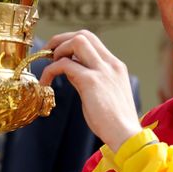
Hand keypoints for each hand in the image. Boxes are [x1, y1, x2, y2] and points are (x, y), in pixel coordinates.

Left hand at [40, 30, 142, 150]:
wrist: (126, 136)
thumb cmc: (114, 123)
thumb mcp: (104, 94)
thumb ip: (89, 79)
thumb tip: (70, 72)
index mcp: (116, 66)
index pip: (92, 41)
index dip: (71, 42)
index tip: (58, 53)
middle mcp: (110, 64)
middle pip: (84, 35)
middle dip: (61, 39)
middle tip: (47, 53)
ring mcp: (102, 70)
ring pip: (77, 41)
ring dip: (58, 49)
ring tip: (47, 65)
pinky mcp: (91, 81)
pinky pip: (64, 64)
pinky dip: (50, 70)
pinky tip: (45, 84)